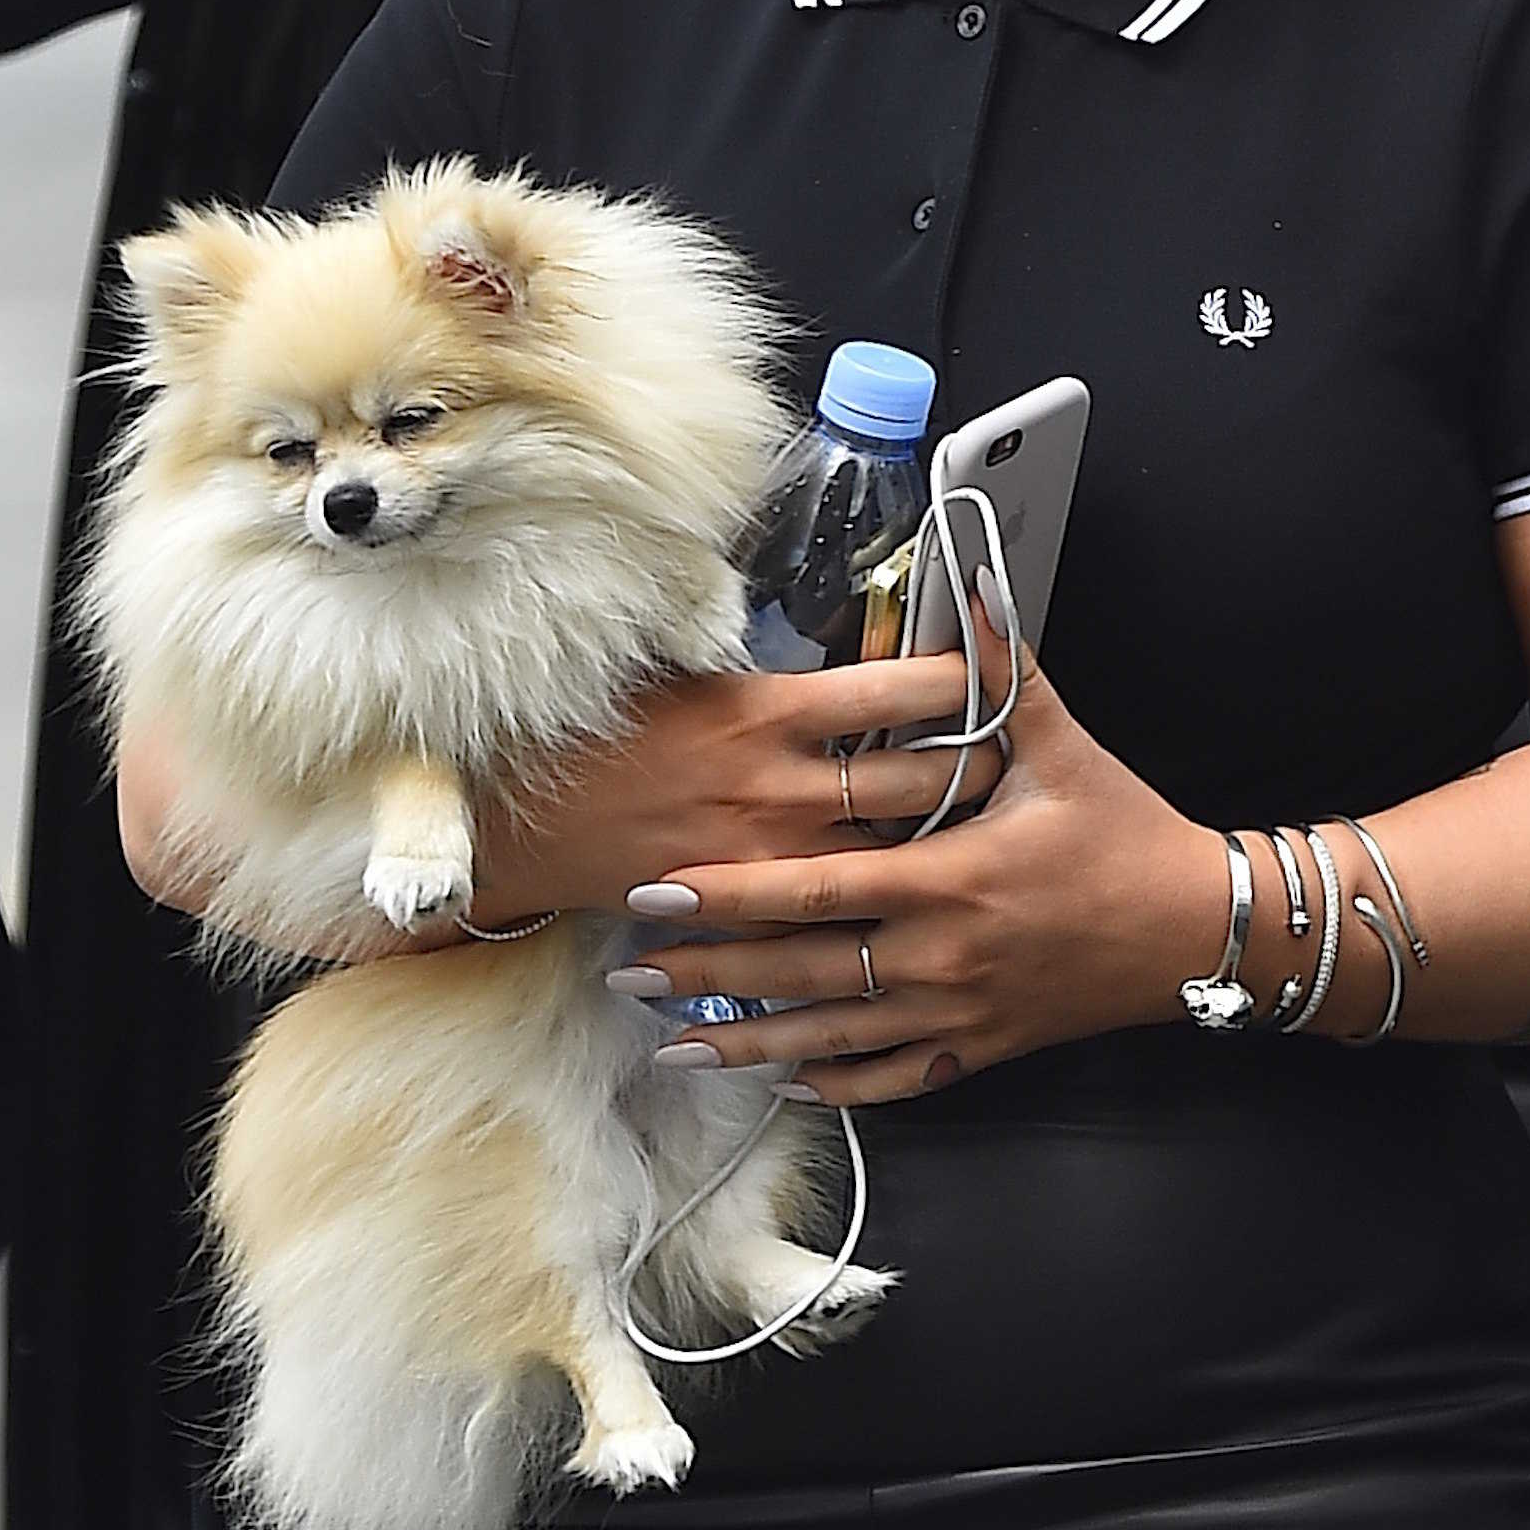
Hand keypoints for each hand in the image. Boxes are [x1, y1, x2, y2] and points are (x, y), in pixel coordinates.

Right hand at [466, 653, 1002, 922]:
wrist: (516, 824)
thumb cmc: (589, 734)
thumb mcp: (673, 668)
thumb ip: (752, 652)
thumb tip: (820, 617)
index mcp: (765, 714)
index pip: (897, 691)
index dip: (962, 676)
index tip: (991, 663)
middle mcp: (780, 791)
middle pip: (923, 782)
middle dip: (982, 765)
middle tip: (1013, 747)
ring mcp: (769, 860)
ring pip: (897, 852)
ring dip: (947, 835)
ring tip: (986, 817)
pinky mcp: (751, 912)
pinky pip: (839, 910)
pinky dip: (879, 897)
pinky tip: (912, 887)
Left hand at [613, 647, 1224, 1105]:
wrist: (1196, 932)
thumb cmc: (1128, 835)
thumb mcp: (1063, 750)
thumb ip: (1001, 676)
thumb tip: (971, 590)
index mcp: (950, 878)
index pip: (815, 888)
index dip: (731, 891)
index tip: (658, 891)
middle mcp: (942, 955)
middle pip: (801, 970)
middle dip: (710, 971)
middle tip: (631, 970)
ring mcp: (957, 1013)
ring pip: (831, 1036)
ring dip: (747, 1042)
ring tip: (674, 1043)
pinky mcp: (979, 1050)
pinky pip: (891, 1079)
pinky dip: (833, 1081)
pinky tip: (781, 1080)